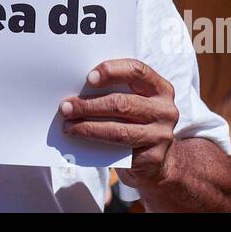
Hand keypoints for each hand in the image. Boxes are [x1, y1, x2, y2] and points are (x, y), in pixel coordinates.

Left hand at [60, 58, 178, 187]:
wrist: (155, 160)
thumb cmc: (136, 121)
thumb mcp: (133, 100)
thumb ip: (116, 90)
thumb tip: (77, 88)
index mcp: (160, 88)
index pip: (137, 71)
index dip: (112, 71)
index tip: (88, 78)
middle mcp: (165, 110)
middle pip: (122, 103)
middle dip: (89, 104)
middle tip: (65, 107)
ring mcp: (161, 135)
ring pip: (118, 130)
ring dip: (87, 127)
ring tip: (68, 125)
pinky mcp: (153, 157)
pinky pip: (119, 149)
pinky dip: (95, 143)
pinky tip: (80, 139)